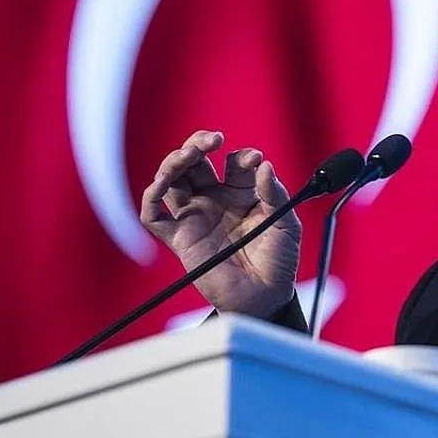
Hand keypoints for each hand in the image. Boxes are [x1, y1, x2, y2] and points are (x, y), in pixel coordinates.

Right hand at [140, 130, 300, 317]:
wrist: (266, 297)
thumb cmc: (278, 261)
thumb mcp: (286, 224)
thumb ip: (275, 194)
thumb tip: (264, 166)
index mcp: (242, 193)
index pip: (233, 162)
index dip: (242, 156)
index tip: (254, 160)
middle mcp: (215, 200)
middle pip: (195, 162)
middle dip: (199, 144)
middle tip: (212, 140)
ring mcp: (195, 217)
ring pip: (172, 180)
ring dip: (174, 161)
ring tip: (189, 154)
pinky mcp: (180, 238)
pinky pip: (154, 216)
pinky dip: (151, 197)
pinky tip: (161, 183)